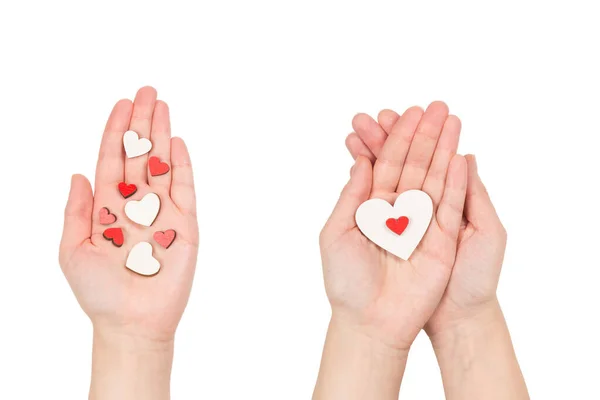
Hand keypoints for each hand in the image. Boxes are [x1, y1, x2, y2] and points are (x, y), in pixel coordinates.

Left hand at [59, 86, 198, 342]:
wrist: (133, 322)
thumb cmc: (99, 292)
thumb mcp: (72, 250)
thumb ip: (76, 211)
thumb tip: (78, 174)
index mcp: (107, 208)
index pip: (113, 159)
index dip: (116, 131)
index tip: (121, 104)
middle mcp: (136, 205)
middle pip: (140, 155)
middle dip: (142, 122)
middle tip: (146, 91)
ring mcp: (162, 213)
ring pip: (163, 165)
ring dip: (162, 135)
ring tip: (162, 105)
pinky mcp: (186, 225)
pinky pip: (185, 189)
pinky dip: (183, 165)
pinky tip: (178, 142)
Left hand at [346, 107, 505, 338]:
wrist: (370, 321)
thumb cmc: (346, 281)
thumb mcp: (337, 233)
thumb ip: (352, 196)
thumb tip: (362, 161)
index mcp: (372, 207)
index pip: (386, 164)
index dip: (395, 138)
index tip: (404, 112)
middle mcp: (398, 211)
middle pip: (413, 166)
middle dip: (424, 136)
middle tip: (435, 105)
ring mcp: (422, 225)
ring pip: (433, 180)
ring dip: (443, 150)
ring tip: (453, 120)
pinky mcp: (442, 242)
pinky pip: (450, 207)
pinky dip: (454, 182)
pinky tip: (460, 157)